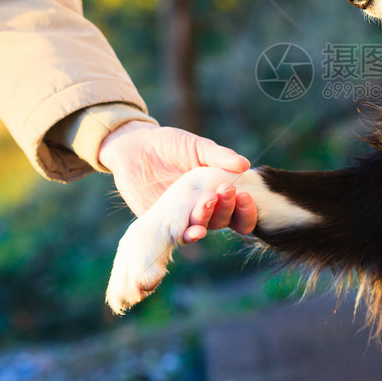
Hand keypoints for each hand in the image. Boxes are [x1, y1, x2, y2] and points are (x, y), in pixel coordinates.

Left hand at [98, 121, 257, 236]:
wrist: (134, 148)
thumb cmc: (170, 145)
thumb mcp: (196, 146)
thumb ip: (219, 156)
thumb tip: (245, 164)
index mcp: (217, 190)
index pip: (240, 209)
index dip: (247, 209)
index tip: (245, 195)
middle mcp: (204, 208)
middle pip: (226, 220)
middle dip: (229, 207)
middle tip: (226, 190)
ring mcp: (184, 217)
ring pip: (205, 227)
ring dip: (209, 217)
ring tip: (208, 200)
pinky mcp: (164, 224)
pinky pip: (179, 235)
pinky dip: (189, 235)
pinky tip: (195, 231)